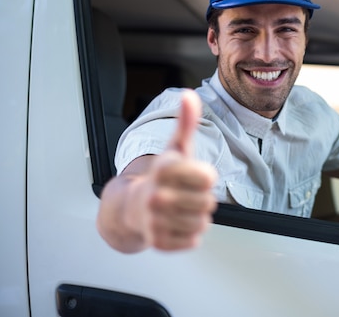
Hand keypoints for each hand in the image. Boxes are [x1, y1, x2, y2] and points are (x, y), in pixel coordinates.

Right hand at [124, 90, 217, 250]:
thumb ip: (186, 123)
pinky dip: (190, 234)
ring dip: (197, 216)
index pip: (208, 177)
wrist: (131, 208)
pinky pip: (193, 240)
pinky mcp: (158, 243)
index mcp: (163, 169)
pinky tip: (176, 224)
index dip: (206, 177)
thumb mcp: (175, 148)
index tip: (193, 174)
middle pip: (208, 201)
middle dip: (203, 198)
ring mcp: (155, 221)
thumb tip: (190, 95)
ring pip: (202, 222)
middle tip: (187, 194)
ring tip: (182, 209)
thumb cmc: (160, 176)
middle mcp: (155, 195)